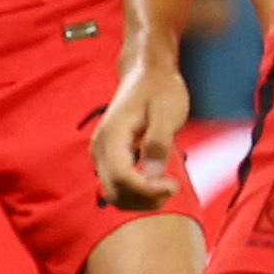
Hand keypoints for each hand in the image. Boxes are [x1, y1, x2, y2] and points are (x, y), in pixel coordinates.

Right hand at [92, 54, 189, 210]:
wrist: (147, 73)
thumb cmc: (160, 89)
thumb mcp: (167, 112)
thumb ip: (158, 143)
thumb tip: (153, 175)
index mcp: (112, 135)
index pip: (121, 177)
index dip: (147, 189)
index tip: (174, 185)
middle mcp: (100, 148)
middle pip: (115, 191)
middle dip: (146, 198)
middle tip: (173, 186)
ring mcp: (101, 155)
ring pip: (115, 195)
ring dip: (141, 199)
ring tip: (167, 185)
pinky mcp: (109, 159)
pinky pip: (118, 187)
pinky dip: (137, 193)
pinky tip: (157, 182)